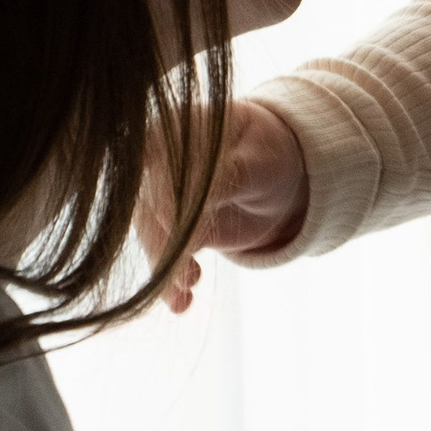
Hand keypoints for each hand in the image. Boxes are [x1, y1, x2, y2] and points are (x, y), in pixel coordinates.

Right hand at [148, 97, 310, 310]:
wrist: (282, 176)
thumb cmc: (270, 155)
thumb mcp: (257, 162)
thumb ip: (224, 180)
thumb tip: (190, 210)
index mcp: (174, 126)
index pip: (154, 158)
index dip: (163, 192)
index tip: (178, 226)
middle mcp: (157, 160)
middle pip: (148, 201)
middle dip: (165, 241)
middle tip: (185, 270)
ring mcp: (159, 195)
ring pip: (153, 233)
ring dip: (167, 267)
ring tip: (186, 293)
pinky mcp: (170, 227)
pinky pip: (164, 254)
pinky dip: (171, 279)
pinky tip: (181, 304)